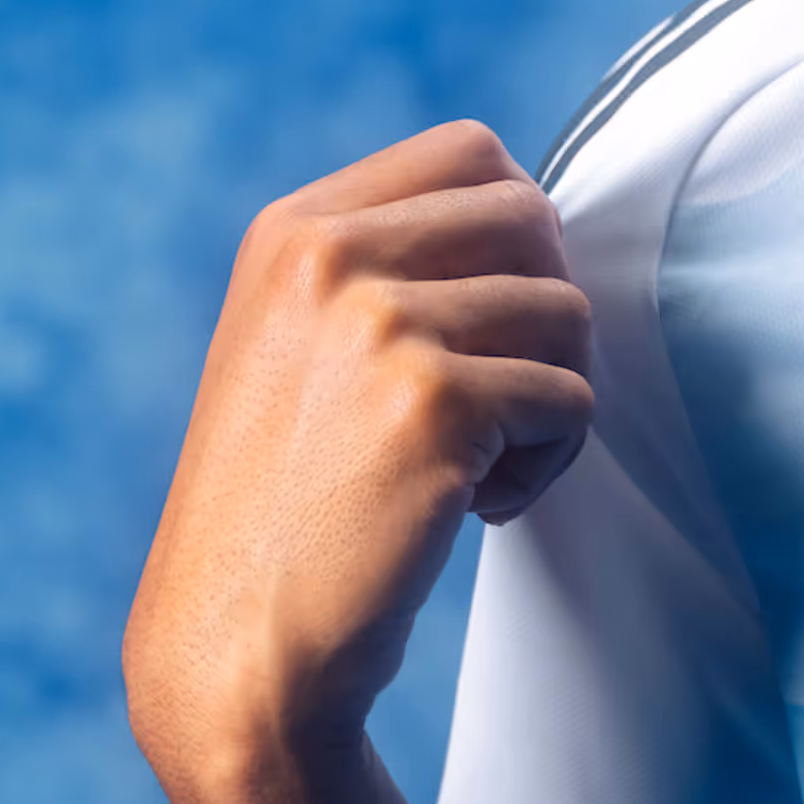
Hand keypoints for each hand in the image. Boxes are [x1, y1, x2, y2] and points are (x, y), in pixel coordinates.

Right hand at [124, 121, 594, 803]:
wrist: (233, 653)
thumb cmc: (285, 513)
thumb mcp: (297, 346)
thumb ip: (387, 265)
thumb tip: (536, 217)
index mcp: (294, 230)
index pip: (470, 150)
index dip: (516, 234)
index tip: (490, 323)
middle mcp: (329, 256)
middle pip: (534, 216)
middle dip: (544, 313)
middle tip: (499, 399)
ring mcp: (378, 323)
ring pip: (568, 312)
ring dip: (551, 400)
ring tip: (479, 466)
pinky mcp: (432, 404)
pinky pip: (570, 402)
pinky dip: (549, 465)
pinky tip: (474, 510)